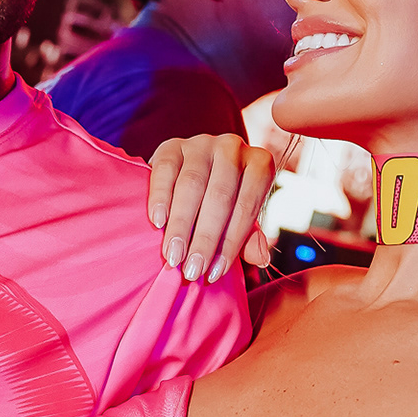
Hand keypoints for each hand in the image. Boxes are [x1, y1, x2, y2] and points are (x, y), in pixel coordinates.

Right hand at [147, 134, 273, 283]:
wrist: (193, 174)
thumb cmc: (224, 203)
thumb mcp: (240, 219)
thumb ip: (249, 237)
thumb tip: (260, 258)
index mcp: (259, 164)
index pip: (247, 206)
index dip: (231, 243)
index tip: (213, 273)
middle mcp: (233, 147)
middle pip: (220, 196)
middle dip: (204, 238)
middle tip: (191, 270)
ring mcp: (202, 143)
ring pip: (192, 184)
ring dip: (181, 225)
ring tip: (173, 256)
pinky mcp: (172, 145)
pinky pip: (165, 170)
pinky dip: (160, 197)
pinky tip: (157, 222)